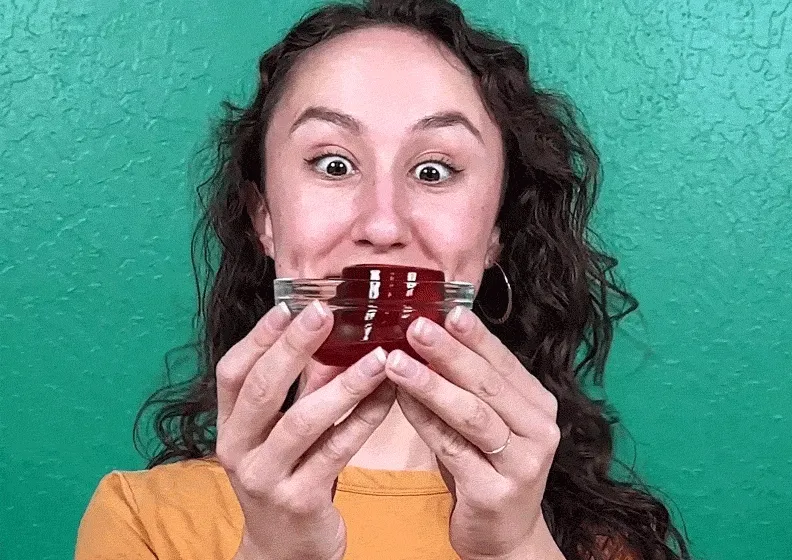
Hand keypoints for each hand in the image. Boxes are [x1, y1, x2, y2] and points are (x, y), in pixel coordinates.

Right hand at [215, 301, 396, 559]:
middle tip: (324, 312)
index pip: (231, 372)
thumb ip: (293, 392)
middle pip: (262, 389)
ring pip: (303, 421)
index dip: (257, 337)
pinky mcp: (299, 500)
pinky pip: (337, 451)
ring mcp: (266, 477)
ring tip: (377, 356)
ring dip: (343, 384)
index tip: (288, 304)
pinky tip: (387, 396)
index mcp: (229, 426)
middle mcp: (237, 450)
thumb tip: (331, 338)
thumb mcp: (275, 435)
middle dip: (294, 347)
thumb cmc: (284, 476)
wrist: (283, 550)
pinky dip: (364, 420)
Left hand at [383, 306, 561, 559]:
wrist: (504, 535)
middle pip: (488, 384)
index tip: (446, 307)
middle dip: (449, 352)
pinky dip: (424, 421)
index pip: (504, 361)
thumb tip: (426, 338)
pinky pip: (452, 449)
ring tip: (397, 362)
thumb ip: (468, 385)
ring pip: (472, 415)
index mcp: (538, 404)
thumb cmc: (488, 467)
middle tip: (416, 327)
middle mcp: (540, 430)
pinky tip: (400, 400)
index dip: (474, 335)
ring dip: (431, 385)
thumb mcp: (485, 422)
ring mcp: (522, 463)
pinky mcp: (496, 491)